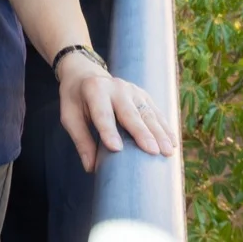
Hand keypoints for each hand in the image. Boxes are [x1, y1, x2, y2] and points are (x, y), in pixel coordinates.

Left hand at [56, 56, 178, 171]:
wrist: (86, 73)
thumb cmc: (76, 99)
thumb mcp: (70, 116)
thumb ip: (81, 140)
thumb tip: (91, 169)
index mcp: (94, 89)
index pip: (102, 113)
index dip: (108, 130)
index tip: (115, 148)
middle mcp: (116, 87)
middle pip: (130, 113)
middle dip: (142, 133)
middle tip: (153, 151)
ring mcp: (133, 90)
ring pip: (148, 113)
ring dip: (160, 133)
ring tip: (167, 151)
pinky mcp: (144, 95)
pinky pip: (157, 112)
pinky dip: (165, 128)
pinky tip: (173, 143)